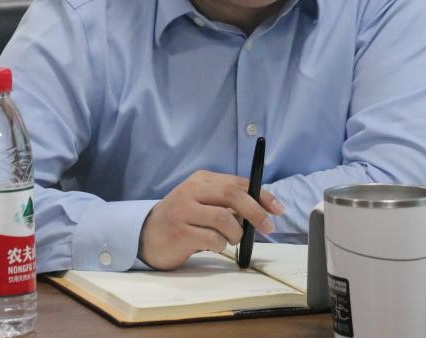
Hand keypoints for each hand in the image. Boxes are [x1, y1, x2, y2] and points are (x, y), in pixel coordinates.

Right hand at [137, 170, 283, 269]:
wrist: (147, 235)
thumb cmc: (184, 219)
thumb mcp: (204, 202)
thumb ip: (228, 203)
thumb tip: (263, 211)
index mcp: (202, 179)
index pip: (238, 182)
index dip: (262, 195)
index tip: (278, 209)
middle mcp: (191, 190)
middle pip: (233, 195)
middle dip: (256, 212)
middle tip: (268, 228)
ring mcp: (183, 210)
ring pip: (225, 219)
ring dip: (236, 234)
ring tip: (229, 240)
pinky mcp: (179, 232)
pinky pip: (212, 239)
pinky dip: (220, 245)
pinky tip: (213, 246)